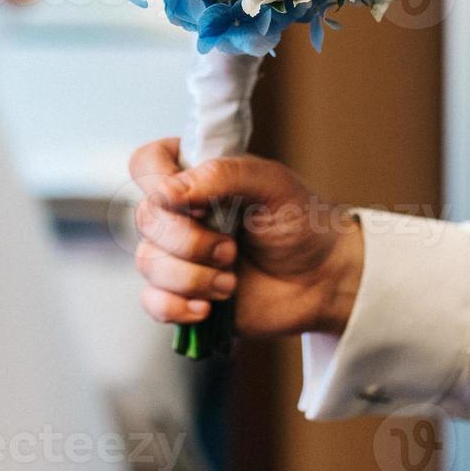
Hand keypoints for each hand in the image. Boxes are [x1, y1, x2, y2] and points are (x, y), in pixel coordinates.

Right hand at [128, 138, 363, 338]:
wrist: (324, 279)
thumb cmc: (302, 223)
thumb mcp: (274, 183)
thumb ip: (224, 174)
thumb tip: (171, 192)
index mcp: (197, 175)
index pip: (147, 163)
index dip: (158, 183)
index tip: (198, 205)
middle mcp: (181, 212)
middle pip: (145, 218)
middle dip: (190, 241)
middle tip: (232, 249)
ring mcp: (178, 254)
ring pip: (148, 263)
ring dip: (193, 277)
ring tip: (231, 281)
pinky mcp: (182, 294)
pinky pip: (152, 301)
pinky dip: (177, 307)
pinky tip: (209, 307)